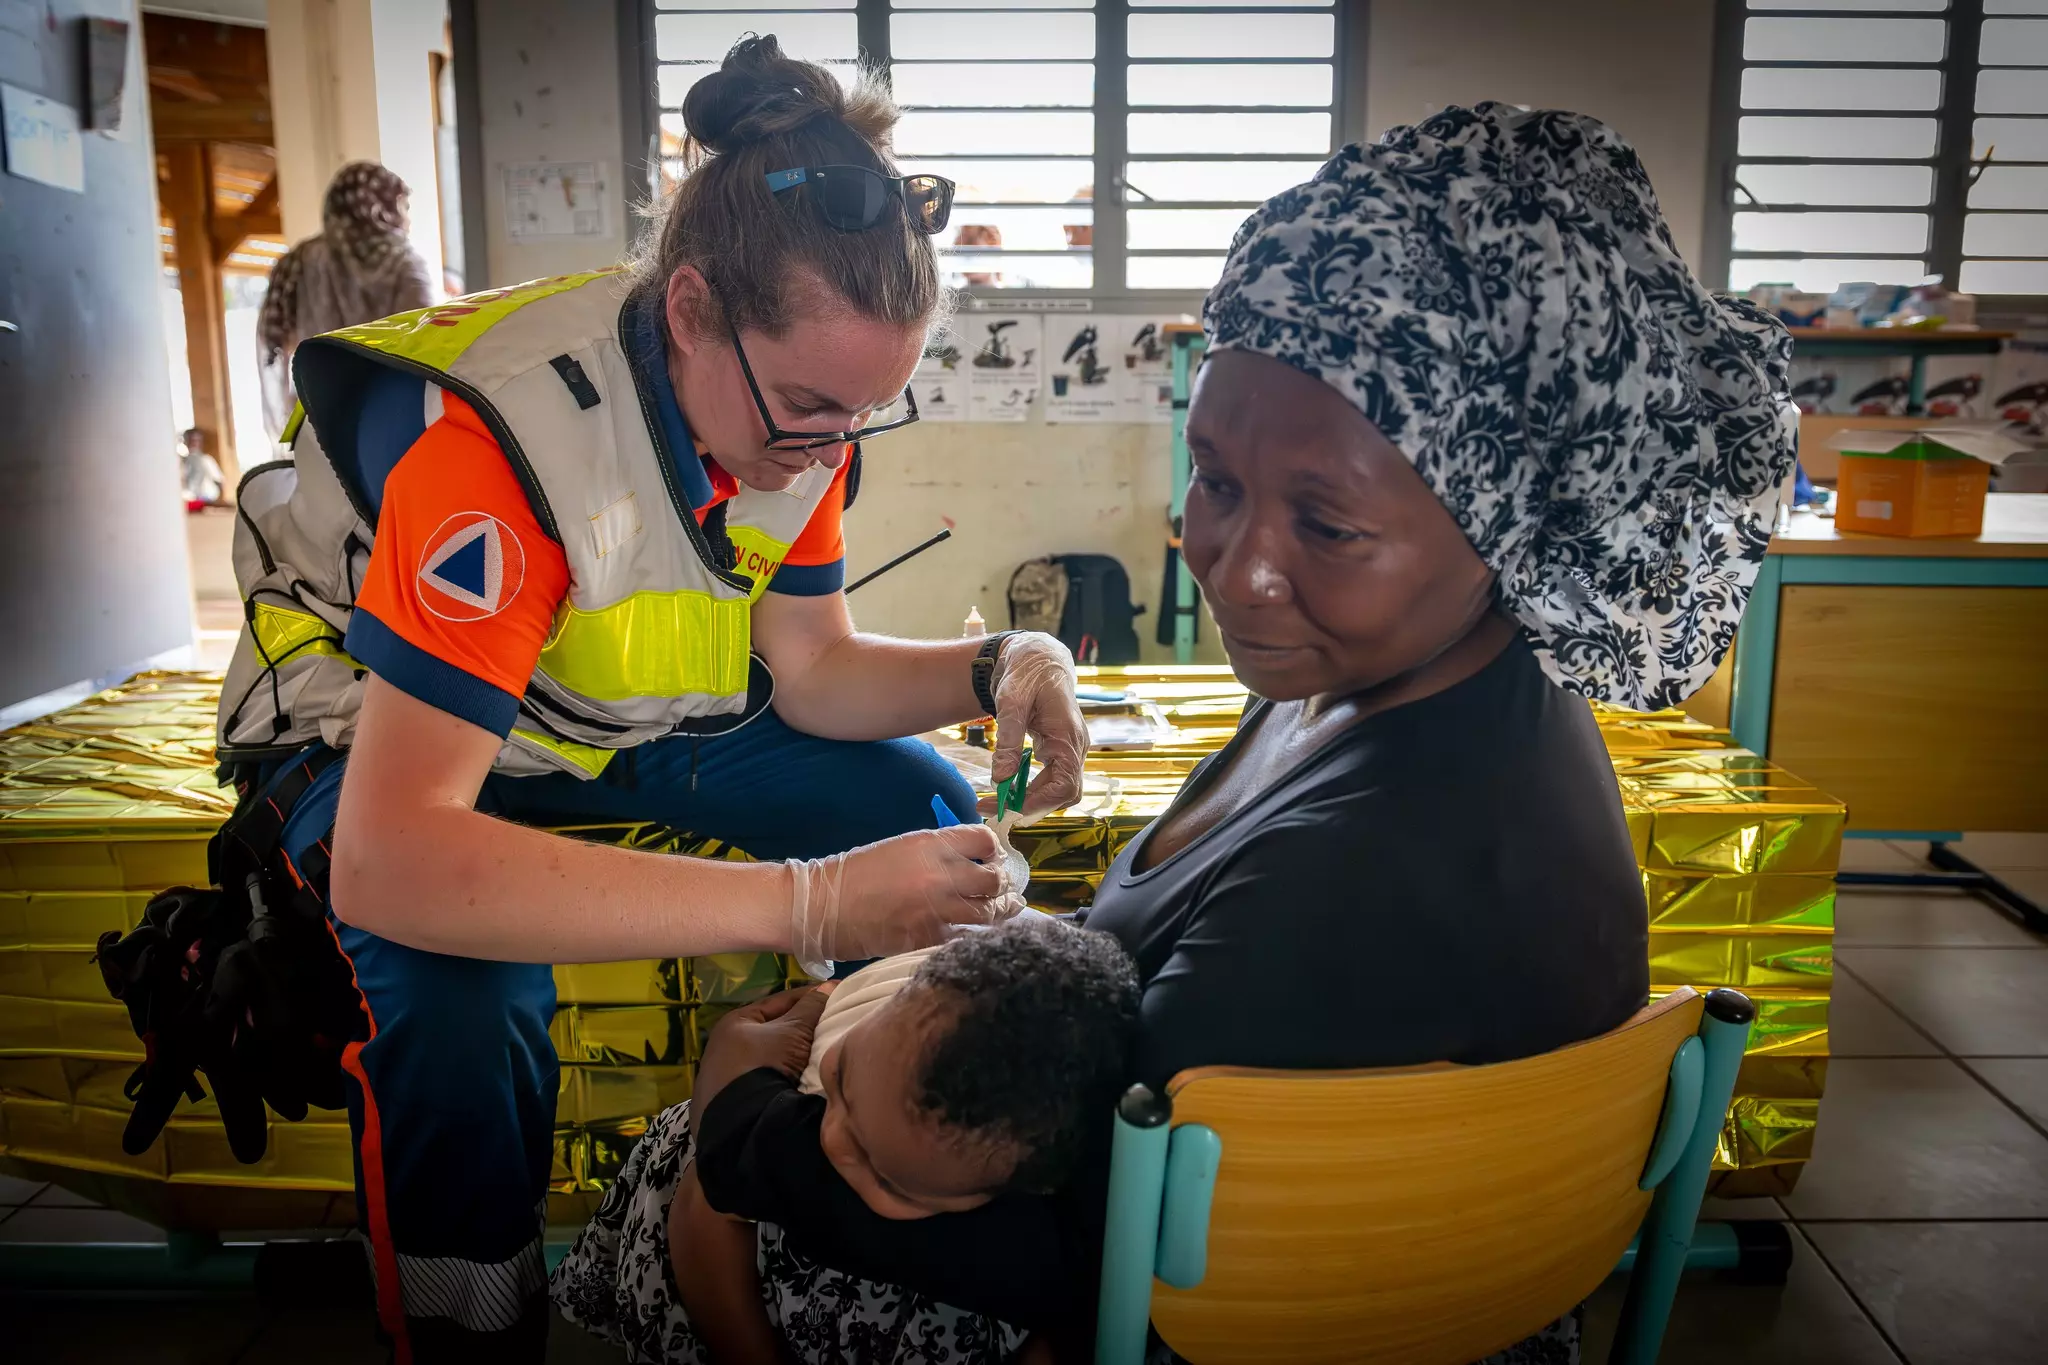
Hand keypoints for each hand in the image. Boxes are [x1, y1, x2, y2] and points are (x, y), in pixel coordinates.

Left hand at [690, 983, 835, 1144]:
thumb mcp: (793, 1032)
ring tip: (818, 1052)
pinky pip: (762, 1078)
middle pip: (772, 1029)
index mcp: (735, 1021)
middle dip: (799, 1027)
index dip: (807, 996)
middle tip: (828, 1023)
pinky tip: (798, 1078)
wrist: (742, 1120)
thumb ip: (810, 1008)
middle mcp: (724, 1044)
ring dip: (790, 1054)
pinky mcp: (728, 1100)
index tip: (832, 994)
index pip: (778, 1001)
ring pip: (767, 1056)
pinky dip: (780, 1075)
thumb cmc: (765, 1064)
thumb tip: (828, 985)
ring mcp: (723, 1074)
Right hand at [787, 824, 1004, 973]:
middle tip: (995, 889)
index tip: (989, 859)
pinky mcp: (930, 939)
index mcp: (932, 844)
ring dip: (993, 913)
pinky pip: (967, 937)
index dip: (991, 851)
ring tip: (994, 912)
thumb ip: (938, 852)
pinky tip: (972, 933)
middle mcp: (941, 874)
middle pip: (995, 879)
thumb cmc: (858, 872)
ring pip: (988, 913)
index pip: (985, 840)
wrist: (824, 906)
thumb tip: (971, 861)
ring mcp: (938, 909)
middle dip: (999, 884)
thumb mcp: (901, 847)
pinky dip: (972, 935)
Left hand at [982, 632, 1084, 820]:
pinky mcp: (1061, 749)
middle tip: (992, 809)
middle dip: (1030, 807)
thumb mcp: (1012, 702)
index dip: (1037, 803)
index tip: (1005, 808)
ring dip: (1030, 800)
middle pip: (1064, 794)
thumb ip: (1009, 740)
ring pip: (1059, 790)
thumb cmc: (1027, 673)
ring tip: (996, 802)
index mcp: (1068, 736)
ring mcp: (1071, 749)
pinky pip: (1053, 779)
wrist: (1038, 657)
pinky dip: (1032, 789)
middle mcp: (1076, 746)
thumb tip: (1001, 778)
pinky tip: (1008, 788)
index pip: (1064, 786)